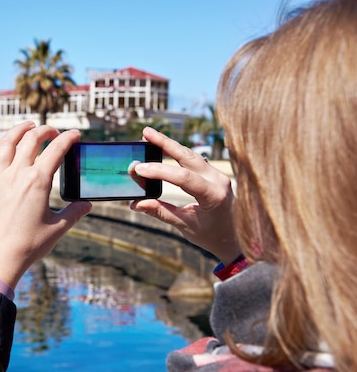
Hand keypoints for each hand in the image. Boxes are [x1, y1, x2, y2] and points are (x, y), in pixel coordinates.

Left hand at [0, 121, 91, 288]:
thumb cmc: (29, 245)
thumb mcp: (58, 229)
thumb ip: (75, 213)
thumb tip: (87, 204)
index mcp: (38, 181)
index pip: (57, 149)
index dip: (68, 138)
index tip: (75, 135)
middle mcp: (16, 174)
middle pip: (31, 139)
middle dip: (45, 130)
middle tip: (53, 133)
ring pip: (6, 142)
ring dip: (19, 130)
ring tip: (28, 127)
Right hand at [130, 127, 240, 263]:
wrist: (234, 239)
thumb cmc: (211, 235)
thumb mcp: (185, 226)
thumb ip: (161, 212)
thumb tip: (136, 204)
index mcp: (214, 196)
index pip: (184, 178)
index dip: (160, 171)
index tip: (139, 168)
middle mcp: (218, 181)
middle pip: (188, 156)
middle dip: (165, 143)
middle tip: (145, 133)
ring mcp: (218, 175)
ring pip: (191, 155)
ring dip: (170, 145)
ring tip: (149, 137)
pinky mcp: (214, 174)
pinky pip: (194, 160)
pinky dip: (177, 154)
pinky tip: (163, 148)